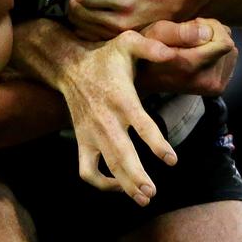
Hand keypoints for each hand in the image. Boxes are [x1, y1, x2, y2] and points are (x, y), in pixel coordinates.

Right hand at [55, 30, 178, 205]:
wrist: (69, 67)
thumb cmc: (105, 57)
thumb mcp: (128, 43)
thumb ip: (150, 47)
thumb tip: (170, 53)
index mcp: (121, 98)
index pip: (141, 124)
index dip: (156, 144)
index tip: (171, 160)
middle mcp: (106, 120)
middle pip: (121, 154)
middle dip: (136, 177)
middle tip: (152, 193)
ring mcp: (91, 133)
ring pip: (106, 166)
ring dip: (124, 185)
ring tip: (143, 198)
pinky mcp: (82, 141)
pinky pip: (86, 169)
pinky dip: (100, 182)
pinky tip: (118, 185)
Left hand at [68, 0, 211, 39]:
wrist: (187, 0)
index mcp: (127, 0)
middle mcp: (121, 22)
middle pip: (78, 11)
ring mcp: (120, 35)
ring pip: (81, 24)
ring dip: (82, 9)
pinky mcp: (120, 42)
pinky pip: (89, 34)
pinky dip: (87, 22)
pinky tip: (99, 11)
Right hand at [139, 18, 237, 95]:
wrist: (142, 77)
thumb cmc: (148, 48)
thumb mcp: (156, 32)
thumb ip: (181, 32)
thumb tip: (208, 33)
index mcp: (193, 66)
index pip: (225, 43)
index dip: (211, 27)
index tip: (192, 26)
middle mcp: (207, 81)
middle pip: (229, 46)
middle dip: (212, 35)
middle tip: (187, 38)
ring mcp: (213, 87)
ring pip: (231, 53)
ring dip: (213, 45)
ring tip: (190, 47)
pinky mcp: (216, 88)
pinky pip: (229, 62)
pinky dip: (216, 55)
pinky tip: (197, 57)